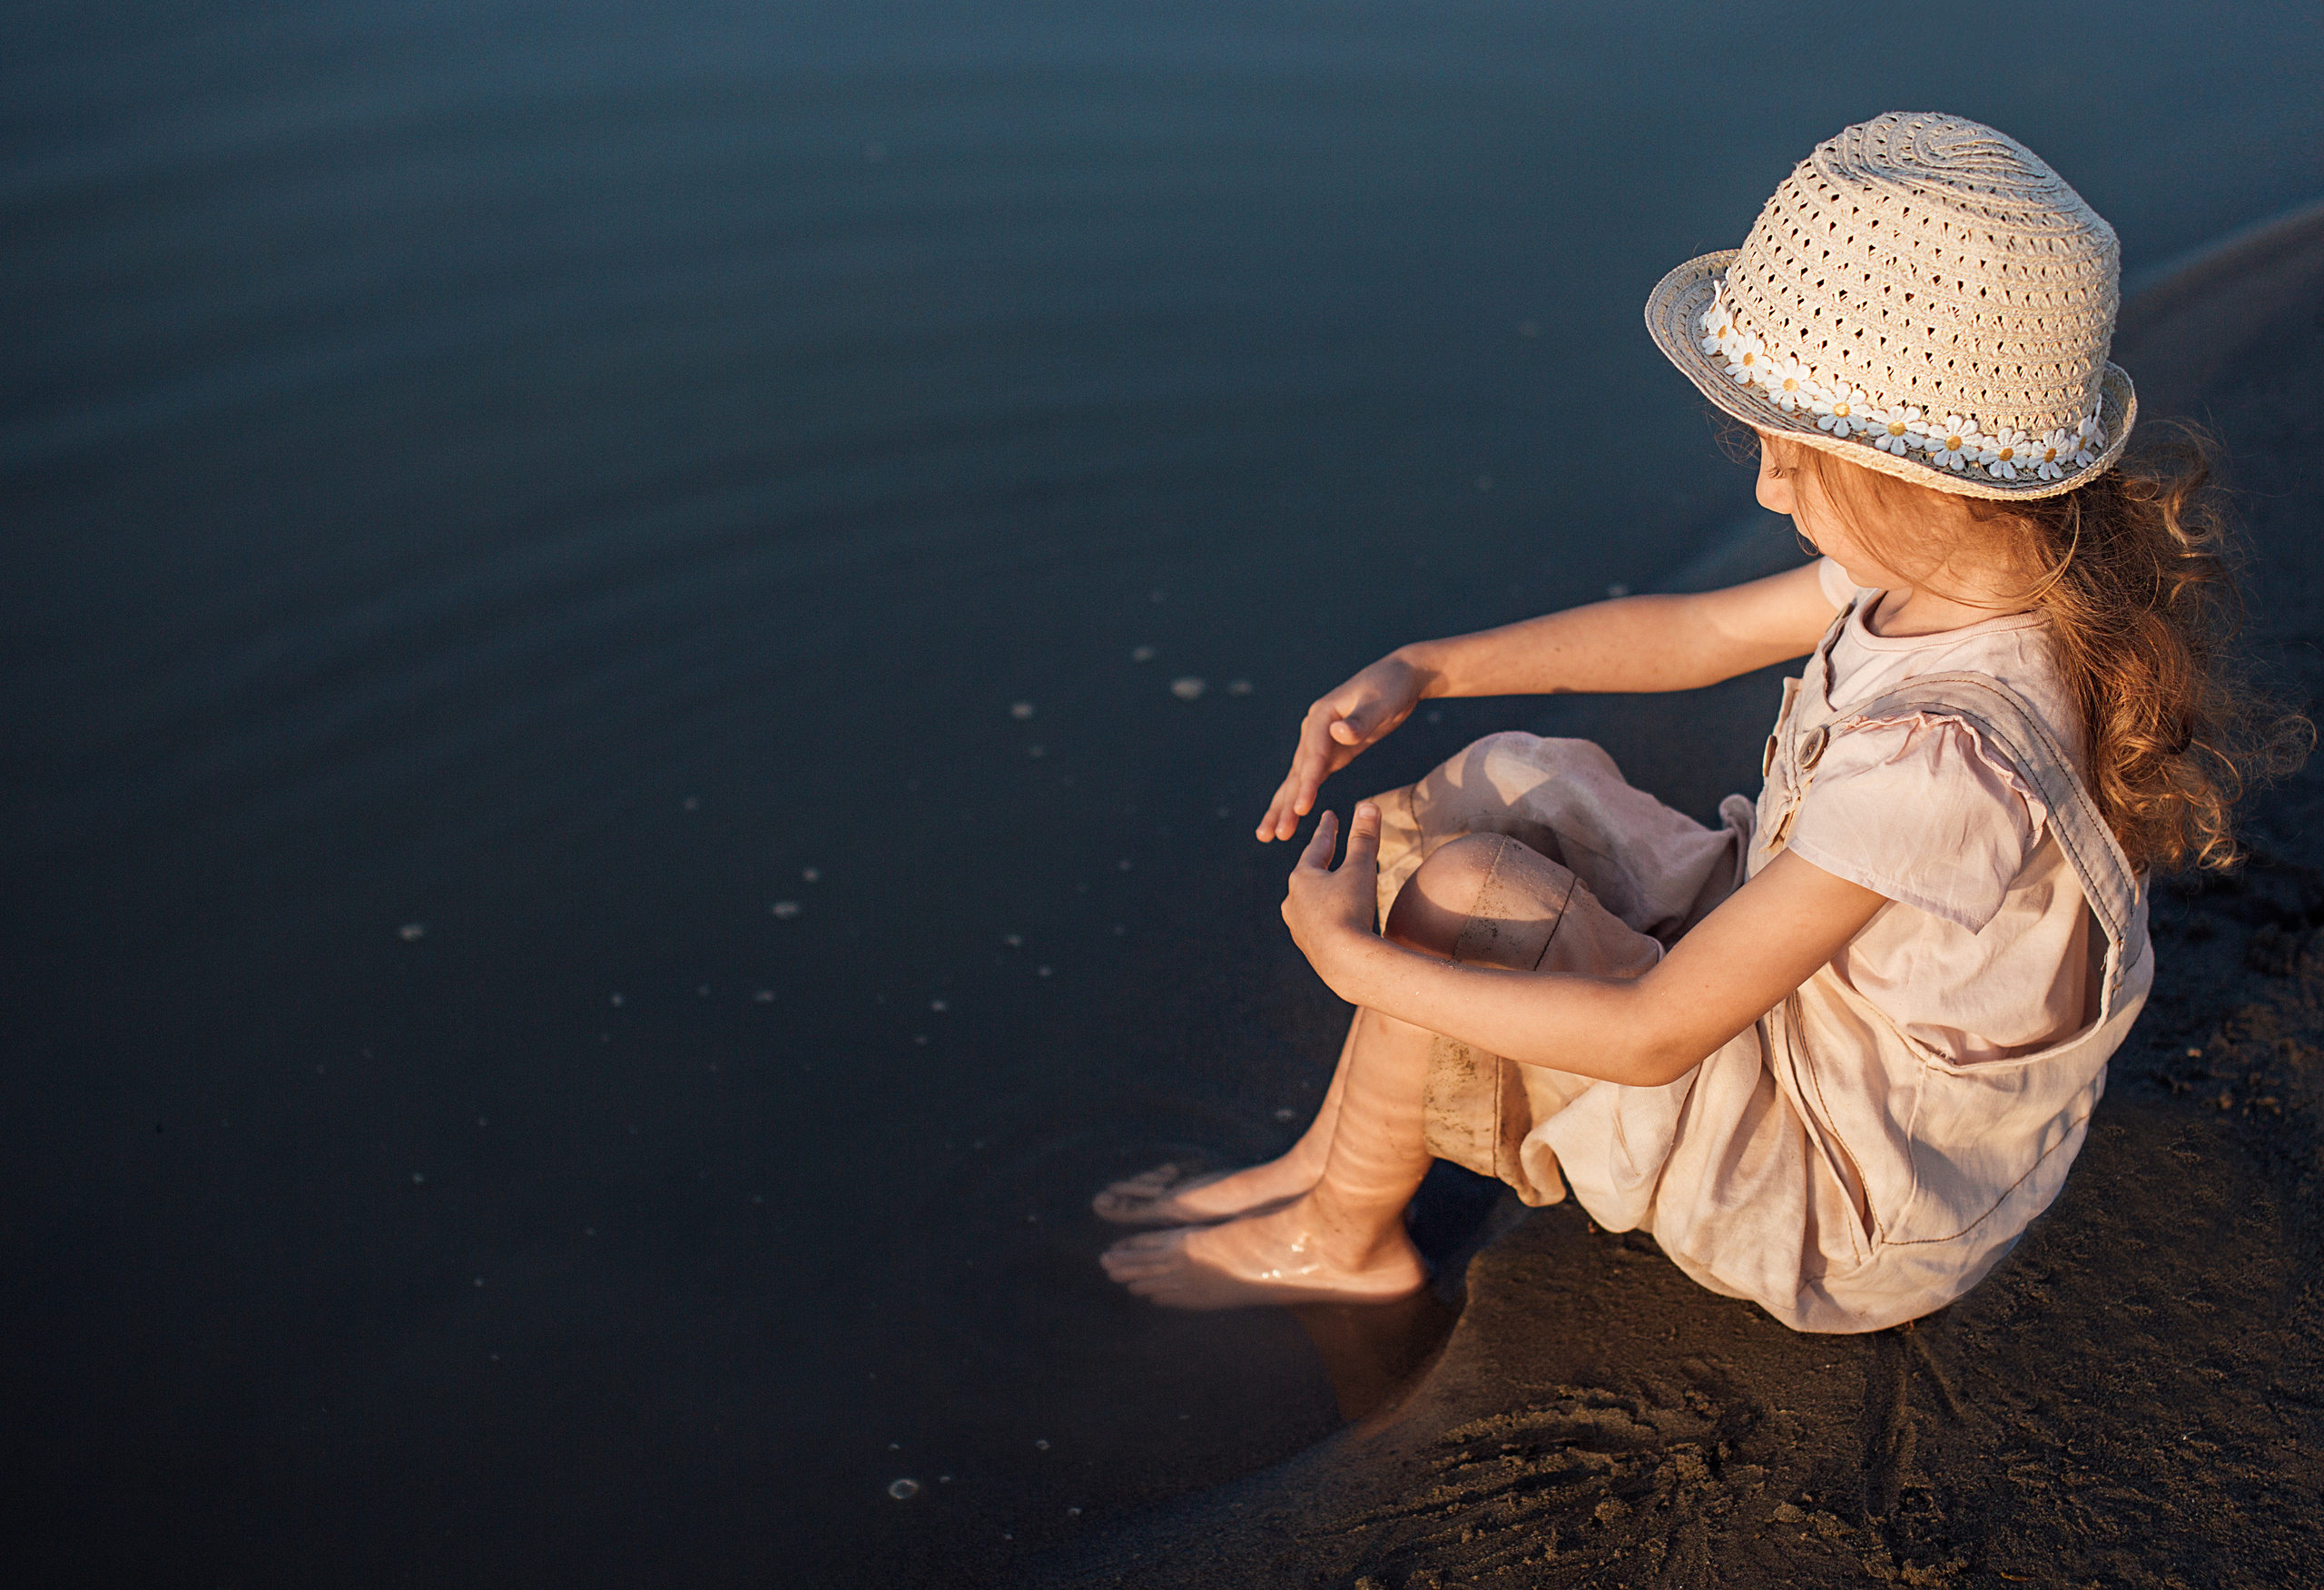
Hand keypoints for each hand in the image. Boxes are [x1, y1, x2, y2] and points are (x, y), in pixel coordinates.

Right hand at [1257, 653, 1426, 840]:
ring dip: (1284, 806)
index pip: (1313, 756)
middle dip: (1285, 804)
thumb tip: (1339, 733)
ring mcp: (1320, 740)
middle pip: (1298, 772)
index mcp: (1322, 715)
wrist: (1401, 677)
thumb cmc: (1393, 688)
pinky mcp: (1332, 751)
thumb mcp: (1381, 702)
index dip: (1307, 784)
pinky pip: (1311, 777)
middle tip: (1273, 834)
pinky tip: (1289, 816)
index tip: (1301, 810)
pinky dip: (1300, 797)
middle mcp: (1314, 728)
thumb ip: (1361, 720)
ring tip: (1268, 835)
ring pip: (1298, 779)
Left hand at [1280, 804, 1382, 985]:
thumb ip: (1364, 838)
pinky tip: (1330, 922)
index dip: (1327, 830)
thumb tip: (1369, 804)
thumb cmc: (1352, 910)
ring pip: (1309, 902)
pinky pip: (1316, 925)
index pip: (1317, 847)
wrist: (1345, 963)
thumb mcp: (1360, 869)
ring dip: (1320, 891)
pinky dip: (1325, 916)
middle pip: (1309, 874)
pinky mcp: (1308, 948)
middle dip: (1320, 860)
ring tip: (1326, 886)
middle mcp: (1293, 902)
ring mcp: (1298, 927)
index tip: (1330, 815)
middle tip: (1326, 847)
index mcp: (1302, 878)